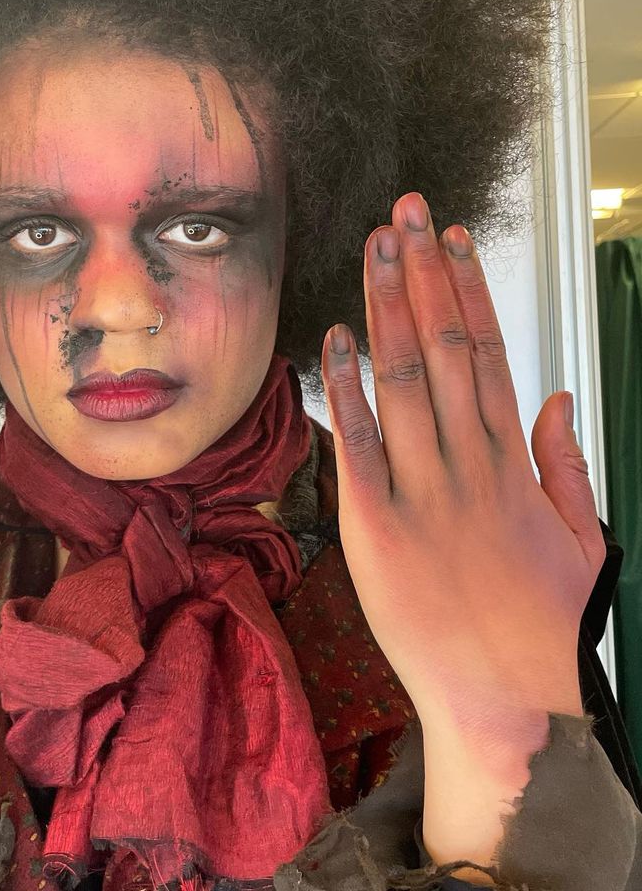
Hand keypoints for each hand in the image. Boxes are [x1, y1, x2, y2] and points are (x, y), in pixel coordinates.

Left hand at [320, 192, 601, 736]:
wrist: (505, 703)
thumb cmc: (544, 626)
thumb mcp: (582, 540)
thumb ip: (567, 464)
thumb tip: (559, 398)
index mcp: (514, 465)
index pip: (491, 354)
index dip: (468, 292)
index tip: (452, 242)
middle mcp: (468, 465)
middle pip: (444, 349)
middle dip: (421, 277)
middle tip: (403, 214)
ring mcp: (421, 494)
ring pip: (403, 382)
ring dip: (385, 310)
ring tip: (373, 251)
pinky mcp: (375, 527)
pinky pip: (356, 445)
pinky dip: (344, 388)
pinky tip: (334, 338)